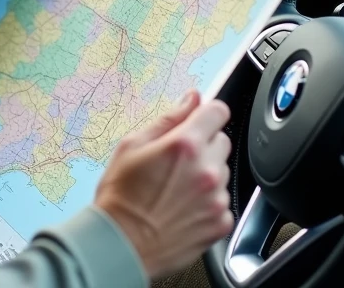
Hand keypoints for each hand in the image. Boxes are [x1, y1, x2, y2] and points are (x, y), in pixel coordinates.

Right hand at [93, 90, 233, 280]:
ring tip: (176, 188)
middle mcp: (206, 170)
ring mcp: (216, 198)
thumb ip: (168, 119)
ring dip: (206, 173)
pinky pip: (223, 201)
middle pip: (222, 141)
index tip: (199, 120)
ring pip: (222, 171)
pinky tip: (183, 207)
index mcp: (185, 145)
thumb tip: (190, 99)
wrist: (120, 245)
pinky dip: (208, 202)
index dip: (206, 113)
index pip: (218, 111)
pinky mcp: (220, 223)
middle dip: (203, 144)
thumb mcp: (132, 146)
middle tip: (176, 161)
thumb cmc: (120, 198)